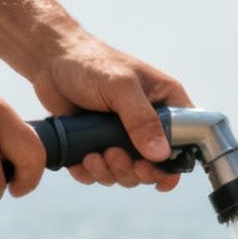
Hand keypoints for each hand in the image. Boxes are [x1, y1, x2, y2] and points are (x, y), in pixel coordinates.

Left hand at [30, 33, 191, 191]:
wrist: (50, 61)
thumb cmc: (90, 62)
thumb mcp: (121, 87)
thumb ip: (142, 120)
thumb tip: (160, 154)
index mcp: (165, 103)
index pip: (187, 141)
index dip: (176, 163)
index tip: (160, 177)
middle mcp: (148, 123)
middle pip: (155, 166)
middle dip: (135, 170)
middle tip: (115, 156)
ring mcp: (123, 137)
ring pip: (128, 173)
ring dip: (111, 172)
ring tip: (94, 155)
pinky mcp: (99, 146)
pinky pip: (101, 173)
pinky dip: (92, 173)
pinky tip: (82, 159)